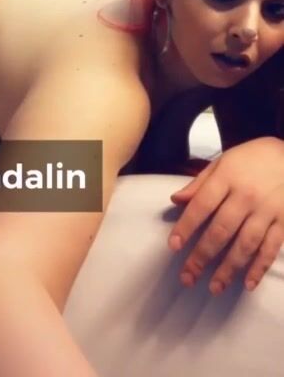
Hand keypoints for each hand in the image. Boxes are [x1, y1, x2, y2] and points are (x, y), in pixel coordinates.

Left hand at [167, 137, 283, 294]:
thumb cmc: (253, 158)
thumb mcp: (224, 161)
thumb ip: (200, 183)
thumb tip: (176, 200)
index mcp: (228, 177)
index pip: (202, 205)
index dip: (186, 226)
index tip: (173, 246)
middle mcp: (246, 196)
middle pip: (221, 230)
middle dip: (202, 256)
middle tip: (188, 277)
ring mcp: (267, 210)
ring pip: (245, 244)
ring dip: (228, 268)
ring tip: (214, 287)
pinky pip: (271, 248)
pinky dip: (259, 268)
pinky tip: (247, 283)